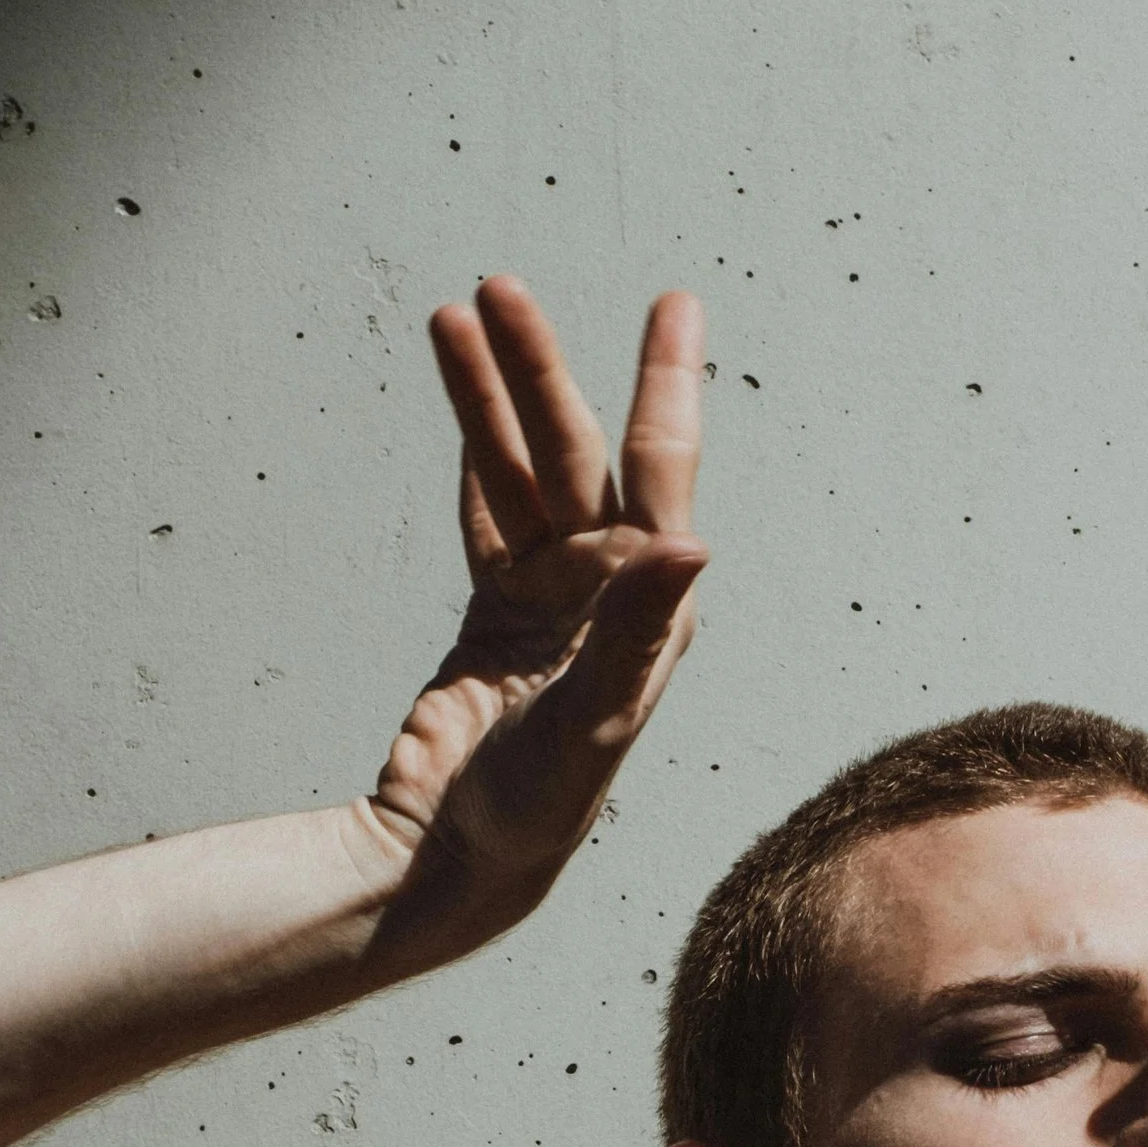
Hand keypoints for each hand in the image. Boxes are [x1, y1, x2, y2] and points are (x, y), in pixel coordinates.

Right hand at [364, 277, 707, 924]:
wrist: (461, 860)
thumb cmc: (540, 807)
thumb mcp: (595, 719)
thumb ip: (640, 630)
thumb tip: (692, 542)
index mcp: (648, 606)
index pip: (661, 468)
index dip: (668, 382)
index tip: (674, 303)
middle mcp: (608, 591)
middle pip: (572, 450)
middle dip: (537, 367)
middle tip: (498, 286)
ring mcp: (551, 599)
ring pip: (518, 468)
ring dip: (489, 395)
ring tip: (455, 314)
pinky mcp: (497, 616)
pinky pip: (487, 513)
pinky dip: (470, 451)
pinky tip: (459, 389)